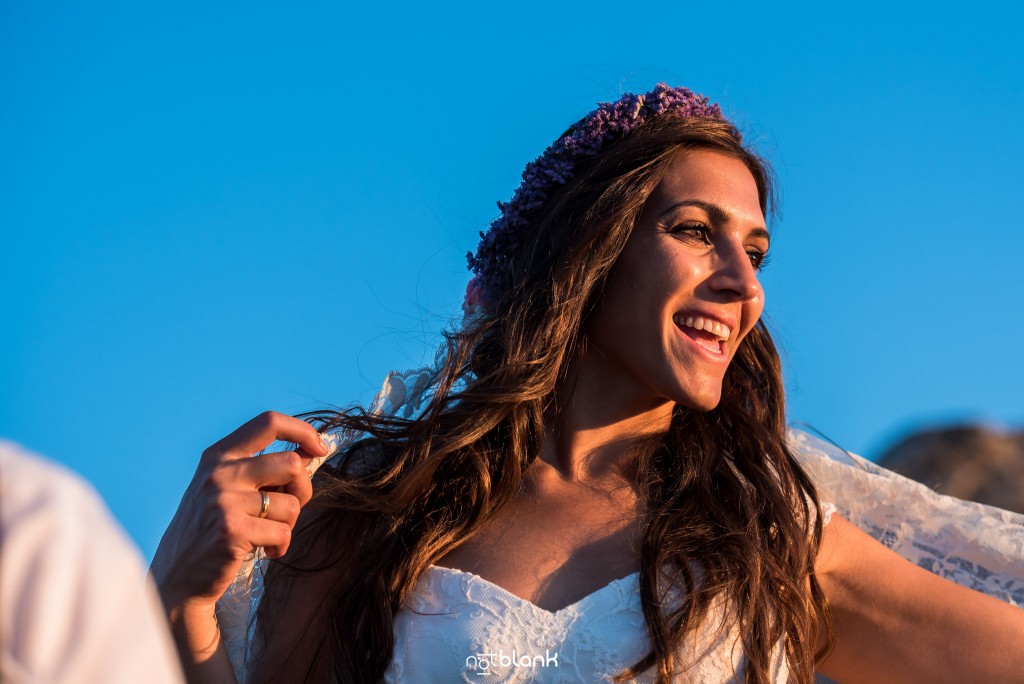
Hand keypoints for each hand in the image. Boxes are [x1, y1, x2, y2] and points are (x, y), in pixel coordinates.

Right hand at [151, 411, 328, 613]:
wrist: (177, 576)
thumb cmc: (212, 528)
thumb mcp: (228, 488)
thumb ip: (264, 469)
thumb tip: (310, 452)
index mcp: (219, 455)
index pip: (268, 422)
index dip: (302, 431)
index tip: (319, 448)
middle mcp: (219, 473)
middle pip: (291, 463)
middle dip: (303, 488)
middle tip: (290, 508)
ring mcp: (223, 501)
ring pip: (291, 503)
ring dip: (289, 524)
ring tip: (267, 533)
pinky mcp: (231, 531)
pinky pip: (283, 532)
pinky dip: (281, 545)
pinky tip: (265, 550)